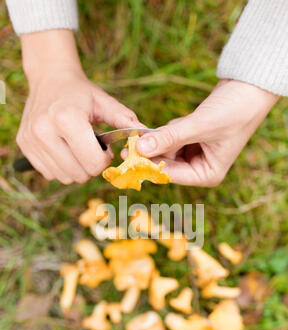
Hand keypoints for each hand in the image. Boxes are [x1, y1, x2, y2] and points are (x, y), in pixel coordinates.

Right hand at [17, 30, 142, 183]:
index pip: (94, 163)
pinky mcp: (24, 146)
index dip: (105, 159)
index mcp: (67, 118)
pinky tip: (64, 148)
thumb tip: (147, 136)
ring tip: (77, 147)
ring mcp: (31, 140)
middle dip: (91, 165)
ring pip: (64, 177)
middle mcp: (44, 130)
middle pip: (80, 174)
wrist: (49, 77)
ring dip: (76, 168)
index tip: (105, 147)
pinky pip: (49, 174)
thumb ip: (126, 120)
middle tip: (91, 148)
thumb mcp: (104, 102)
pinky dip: (61, 167)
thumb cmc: (81, 93)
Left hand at [135, 79, 278, 185]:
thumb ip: (169, 138)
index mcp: (207, 175)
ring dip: (159, 139)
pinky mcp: (193, 140)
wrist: (251, 86)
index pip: (171, 174)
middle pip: (166, 164)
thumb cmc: (234, 110)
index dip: (149, 165)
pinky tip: (171, 124)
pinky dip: (167, 131)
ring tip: (154, 129)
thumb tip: (140, 147)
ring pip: (166, 150)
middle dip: (151, 151)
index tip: (128, 155)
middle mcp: (201, 169)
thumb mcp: (200, 126)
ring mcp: (196, 155)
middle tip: (130, 141)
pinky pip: (171, 138)